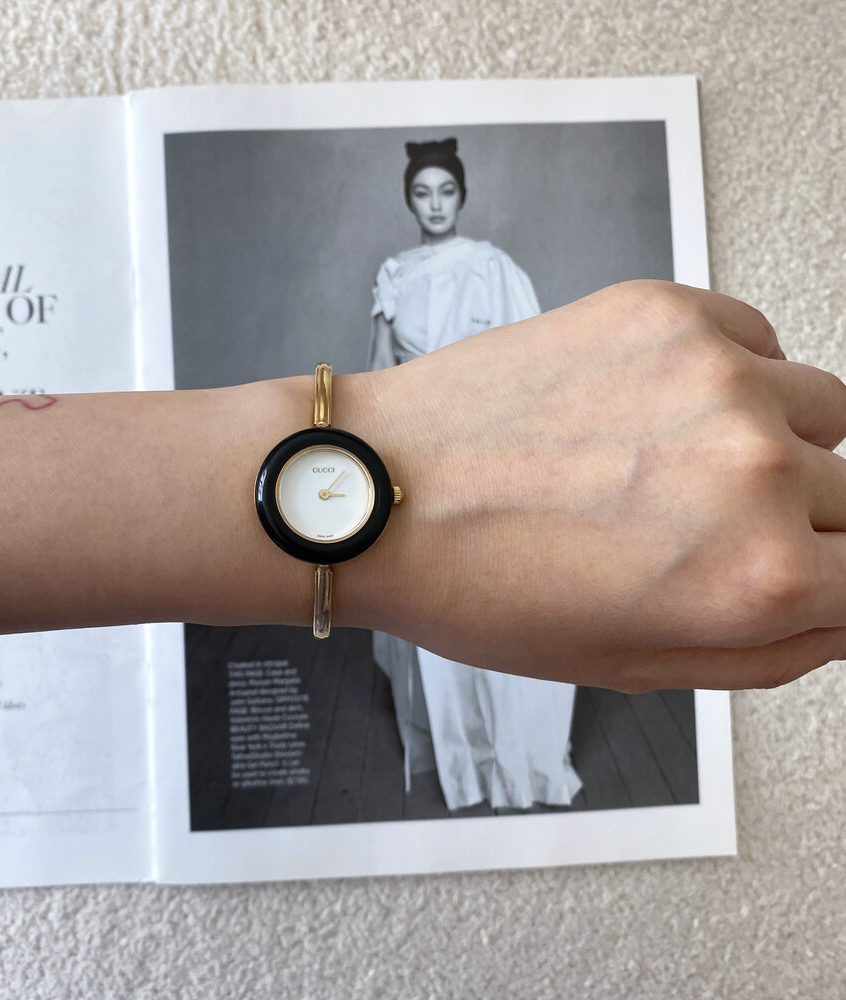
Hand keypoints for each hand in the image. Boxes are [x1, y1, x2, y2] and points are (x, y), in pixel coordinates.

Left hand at [339, 280, 845, 691]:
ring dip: (776, 444)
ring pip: (825, 412)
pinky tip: (650, 409)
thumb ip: (772, 650)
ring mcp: (717, 375)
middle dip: (803, 525)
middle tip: (706, 528)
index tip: (815, 571)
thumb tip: (843, 613)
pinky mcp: (669, 311)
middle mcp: (756, 469)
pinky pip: (759, 340)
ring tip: (671, 465)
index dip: (840, 583)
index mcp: (755, 577)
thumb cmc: (477, 581)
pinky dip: (730, 377)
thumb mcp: (633, 665)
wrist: (384, 490)